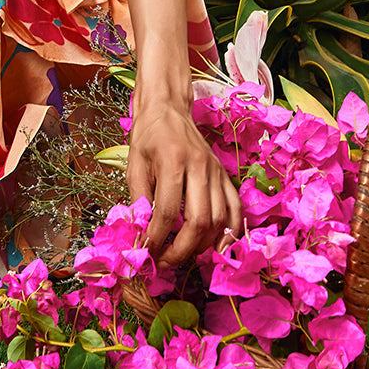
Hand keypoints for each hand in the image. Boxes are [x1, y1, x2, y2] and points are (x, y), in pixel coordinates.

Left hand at [126, 95, 241, 267]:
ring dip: (202, 246)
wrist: (168, 108)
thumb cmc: (148, 136)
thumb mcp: (134, 164)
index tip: (145, 252)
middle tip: (164, 261)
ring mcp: (216, 171)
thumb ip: (138, 199)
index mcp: (173, 160)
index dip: (156, 238)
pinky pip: (235, 209)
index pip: (167, 211)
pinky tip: (219, 249)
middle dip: (181, 249)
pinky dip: (230, 233)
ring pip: (218, 220)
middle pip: (199, 221)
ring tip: (182, 254)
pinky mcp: (224, 175)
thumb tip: (140, 234)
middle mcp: (199, 166)